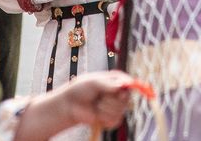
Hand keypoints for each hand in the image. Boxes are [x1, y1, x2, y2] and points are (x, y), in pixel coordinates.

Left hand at [16, 71, 135, 139]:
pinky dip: (104, 118)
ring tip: (96, 104)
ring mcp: (116, 107)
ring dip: (105, 109)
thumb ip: (109, 85)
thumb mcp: (94, 83)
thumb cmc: (81, 89)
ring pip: (119, 110)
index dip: (127, 88)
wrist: (71, 105)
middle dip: (110, 100)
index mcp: (115, 81)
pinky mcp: (112, 120)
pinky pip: (115, 121)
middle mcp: (118, 93)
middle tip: (99, 97)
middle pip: (126, 99)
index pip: (129, 83)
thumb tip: (123, 85)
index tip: (120, 91)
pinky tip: (97, 114)